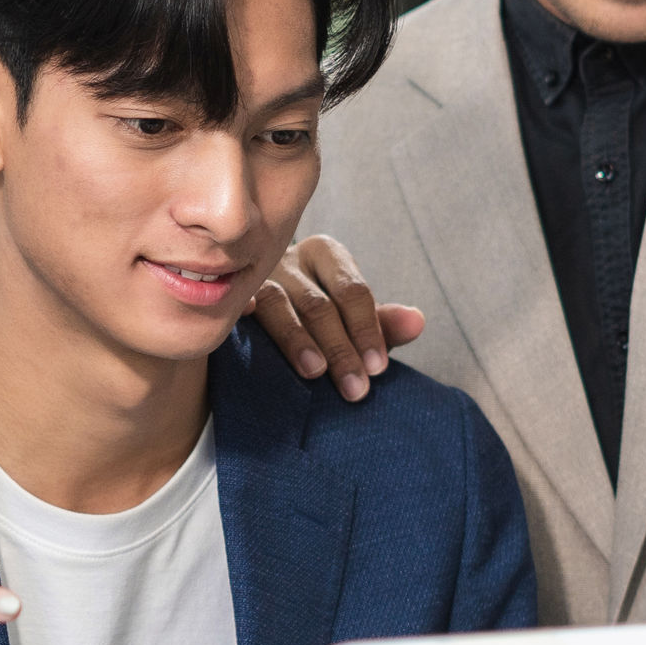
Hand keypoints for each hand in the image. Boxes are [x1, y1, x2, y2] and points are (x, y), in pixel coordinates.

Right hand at [250, 235, 424, 402]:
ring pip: (277, 303)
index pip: (352, 291)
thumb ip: (382, 324)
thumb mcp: (352, 317)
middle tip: (355, 389)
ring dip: (297, 338)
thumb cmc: (317, 313)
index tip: (377, 368)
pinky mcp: (227, 293)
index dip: (367, 330)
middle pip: (317, 303)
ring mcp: (254, 275)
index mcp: (326, 255)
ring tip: (315, 372)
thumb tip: (418, 322)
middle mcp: (289, 259)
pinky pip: (233, 300)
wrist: (262, 303)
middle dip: (339, 348)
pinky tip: (244, 319)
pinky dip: (240, 307)